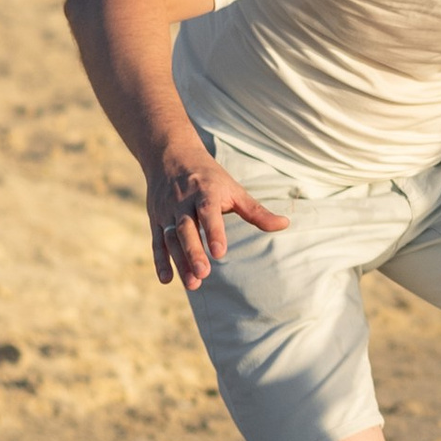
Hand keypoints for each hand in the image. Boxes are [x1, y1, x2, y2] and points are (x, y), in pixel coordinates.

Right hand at [143, 143, 287, 290]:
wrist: (171, 156)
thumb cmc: (209, 177)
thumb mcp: (233, 189)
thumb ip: (256, 210)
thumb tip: (284, 224)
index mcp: (205, 192)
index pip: (208, 212)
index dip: (214, 232)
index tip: (220, 253)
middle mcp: (183, 202)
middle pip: (185, 228)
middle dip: (193, 252)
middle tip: (204, 274)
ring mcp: (167, 211)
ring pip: (171, 238)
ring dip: (179, 261)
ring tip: (193, 284)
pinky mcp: (156, 219)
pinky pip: (157, 242)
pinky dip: (160, 261)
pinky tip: (168, 280)